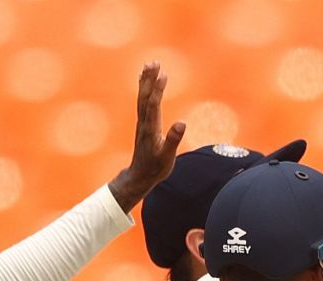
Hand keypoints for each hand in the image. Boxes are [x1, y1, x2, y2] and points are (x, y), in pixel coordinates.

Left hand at [108, 63, 187, 210]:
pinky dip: (144, 88)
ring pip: (142, 97)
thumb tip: (182, 123)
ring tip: (150, 64)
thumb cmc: (155, 168)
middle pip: (145, 96)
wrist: (140, 175)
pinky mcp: (143, 123)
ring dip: (146, 80)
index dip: (158, 89)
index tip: (163, 75)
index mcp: (151, 129)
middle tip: (154, 62)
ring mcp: (142, 122)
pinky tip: (145, 79)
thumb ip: (173, 140)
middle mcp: (144, 122)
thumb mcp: (167, 157)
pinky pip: (143, 101)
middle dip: (149, 79)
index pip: (154, 105)